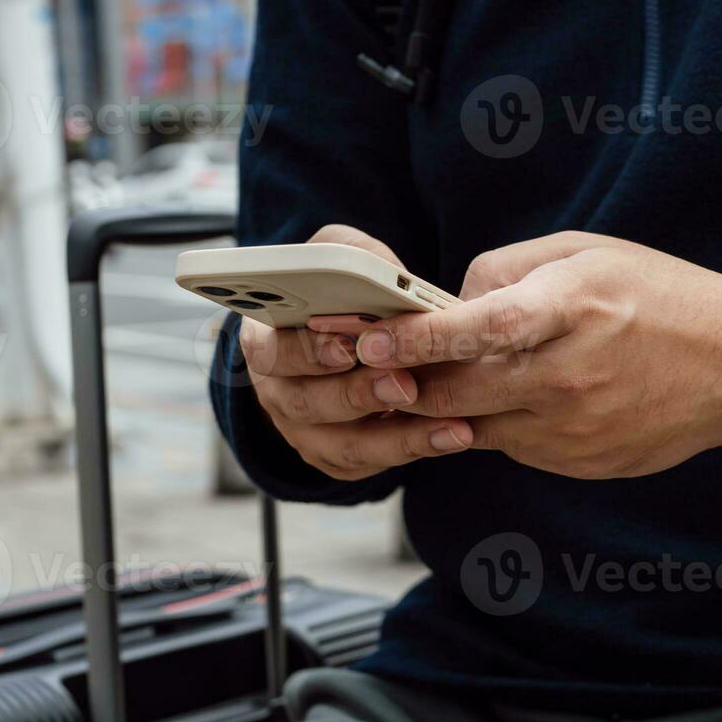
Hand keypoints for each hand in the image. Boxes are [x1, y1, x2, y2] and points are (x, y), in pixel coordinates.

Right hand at [240, 225, 473, 481]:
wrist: (362, 339)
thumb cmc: (347, 294)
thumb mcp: (339, 259)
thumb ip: (350, 258)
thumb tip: (376, 273)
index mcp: (267, 341)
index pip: (270, 352)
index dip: (307, 351)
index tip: (348, 347)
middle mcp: (280, 393)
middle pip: (309, 404)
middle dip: (360, 395)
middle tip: (406, 384)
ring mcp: (307, 432)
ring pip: (346, 445)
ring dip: (400, 436)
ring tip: (449, 424)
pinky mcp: (339, 459)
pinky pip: (374, 463)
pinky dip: (416, 449)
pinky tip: (454, 434)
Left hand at [335, 232, 721, 478]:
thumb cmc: (662, 297)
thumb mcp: (588, 252)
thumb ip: (510, 270)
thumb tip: (451, 299)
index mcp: (572, 308)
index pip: (478, 327)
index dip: (417, 337)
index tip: (368, 336)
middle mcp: (570, 374)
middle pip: (460, 390)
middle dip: (407, 382)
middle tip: (371, 368)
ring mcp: (576, 427)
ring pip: (476, 426)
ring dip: (444, 408)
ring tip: (430, 382)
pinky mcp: (581, 462)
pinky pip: (513, 447)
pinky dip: (495, 424)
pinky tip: (506, 400)